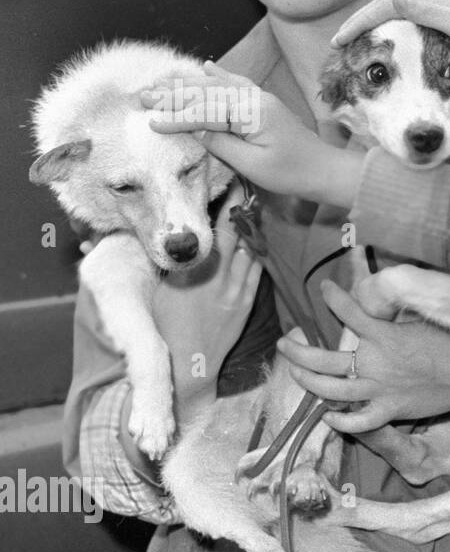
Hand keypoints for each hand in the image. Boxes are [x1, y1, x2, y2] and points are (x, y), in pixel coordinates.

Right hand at [142, 62, 360, 206]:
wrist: (324, 170)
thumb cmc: (291, 173)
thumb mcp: (252, 164)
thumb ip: (221, 144)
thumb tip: (194, 129)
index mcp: (251, 114)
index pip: (206, 112)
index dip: (177, 117)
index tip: (151, 121)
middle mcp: (255, 100)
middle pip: (208, 94)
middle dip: (174, 95)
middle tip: (143, 95)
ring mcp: (261, 99)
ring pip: (219, 87)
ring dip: (189, 85)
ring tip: (162, 82)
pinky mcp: (265, 105)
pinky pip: (238, 84)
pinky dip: (220, 76)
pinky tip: (207, 67)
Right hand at [152, 185, 262, 423]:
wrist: (187, 368)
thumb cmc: (161, 329)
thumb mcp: (144, 292)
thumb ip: (129, 263)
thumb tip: (89, 241)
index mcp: (183, 270)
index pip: (199, 229)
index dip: (210, 205)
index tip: (216, 184)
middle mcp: (210, 276)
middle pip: (230, 232)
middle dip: (238, 206)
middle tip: (243, 184)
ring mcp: (232, 290)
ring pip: (248, 248)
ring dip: (251, 227)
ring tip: (254, 205)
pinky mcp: (244, 303)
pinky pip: (257, 270)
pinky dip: (257, 252)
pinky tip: (258, 239)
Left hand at [275, 278, 449, 432]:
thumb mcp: (417, 322)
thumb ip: (390, 320)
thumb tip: (374, 307)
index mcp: (382, 336)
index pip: (348, 312)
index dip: (333, 297)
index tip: (324, 288)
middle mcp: (374, 364)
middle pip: (322, 360)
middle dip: (297, 350)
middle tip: (286, 342)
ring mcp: (379, 391)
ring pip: (330, 390)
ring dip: (307, 381)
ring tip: (295, 372)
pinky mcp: (390, 410)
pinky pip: (358, 421)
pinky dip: (340, 420)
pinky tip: (328, 414)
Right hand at [332, 0, 449, 79]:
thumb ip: (427, 12)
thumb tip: (392, 2)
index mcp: (432, 1)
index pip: (385, 7)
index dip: (359, 22)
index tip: (340, 40)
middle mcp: (434, 6)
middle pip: (387, 12)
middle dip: (362, 26)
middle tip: (342, 46)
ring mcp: (442, 18)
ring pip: (399, 23)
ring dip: (377, 34)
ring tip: (359, 52)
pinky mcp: (449, 31)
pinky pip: (412, 34)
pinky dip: (395, 42)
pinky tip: (392, 57)